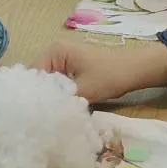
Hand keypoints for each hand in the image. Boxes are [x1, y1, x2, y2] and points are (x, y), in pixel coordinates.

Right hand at [36, 39, 166, 104]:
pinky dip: (58, 94)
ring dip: (50, 96)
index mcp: (54, 51)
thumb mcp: (82, 92)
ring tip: (47, 114)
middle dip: (40, 95)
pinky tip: (59, 107)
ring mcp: (63, 59)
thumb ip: (60, 102)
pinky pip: (57, 82)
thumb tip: (41, 116)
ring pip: (48, 82)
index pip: (33, 75)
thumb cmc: (109, 77)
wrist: (134, 71)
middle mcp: (55, 51)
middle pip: (38, 78)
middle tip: (39, 116)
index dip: (32, 94)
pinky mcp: (71, 67)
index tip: (32, 113)